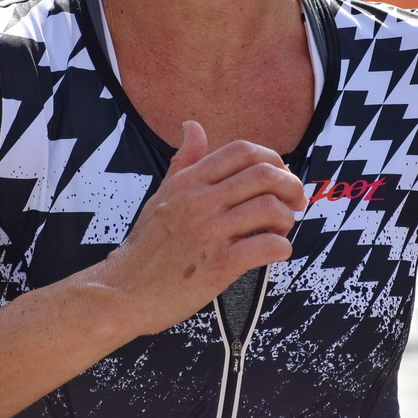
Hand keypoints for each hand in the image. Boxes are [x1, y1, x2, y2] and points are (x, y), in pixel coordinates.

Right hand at [99, 121, 306, 339]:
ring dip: (287, 219)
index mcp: (188, 182)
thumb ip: (184, 162)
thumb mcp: (161, 196)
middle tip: (295, 202)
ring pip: (271, 208)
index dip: (273, 159)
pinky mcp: (218, 264)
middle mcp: (199, 201)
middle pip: (264, 174)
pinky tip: (276, 252)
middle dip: (291, 186)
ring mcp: (209, 232)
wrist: (123, 291)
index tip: (280, 176)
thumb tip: (193, 126)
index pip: (242, 151)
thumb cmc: (146, 247)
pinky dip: (282, 248)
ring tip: (280, 230)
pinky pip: (267, 246)